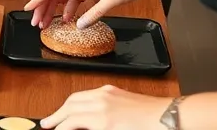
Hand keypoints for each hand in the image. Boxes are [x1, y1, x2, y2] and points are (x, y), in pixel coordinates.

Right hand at [42, 85, 172, 129]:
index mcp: (103, 119)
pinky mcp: (114, 90)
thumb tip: (80, 128)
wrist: (171, 118)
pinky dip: (78, 100)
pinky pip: (88, 93)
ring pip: (77, 97)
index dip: (59, 129)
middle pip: (69, 106)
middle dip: (56, 116)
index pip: (70, 122)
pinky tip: (77, 106)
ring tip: (57, 116)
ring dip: (64, 106)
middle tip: (46, 124)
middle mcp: (102, 103)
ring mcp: (107, 93)